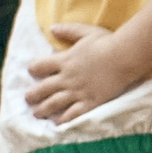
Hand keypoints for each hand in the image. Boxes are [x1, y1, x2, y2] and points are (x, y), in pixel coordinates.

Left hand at [23, 23, 140, 125]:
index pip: (40, 66)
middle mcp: (66, 78)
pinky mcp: (89, 102)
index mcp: (64, 60)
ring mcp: (77, 91)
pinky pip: (72, 114)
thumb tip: (52, 28)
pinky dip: (63, 120)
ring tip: (36, 114)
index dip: (34, 69)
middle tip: (28, 99)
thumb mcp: (86, 32)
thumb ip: (68, 31)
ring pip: (54, 103)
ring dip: (43, 109)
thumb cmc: (107, 42)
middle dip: (33, 95)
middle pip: (43, 88)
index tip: (32, 71)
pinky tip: (57, 124)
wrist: (124, 57)